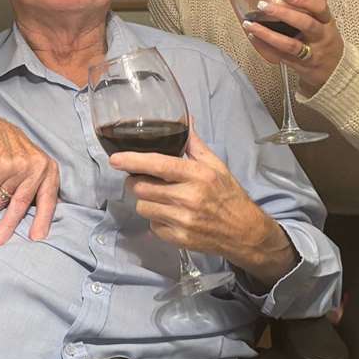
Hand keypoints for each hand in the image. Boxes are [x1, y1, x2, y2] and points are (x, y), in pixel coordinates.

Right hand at [0, 116, 58, 244]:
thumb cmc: (10, 154)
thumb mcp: (29, 168)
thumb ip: (36, 189)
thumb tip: (42, 224)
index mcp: (48, 169)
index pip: (48, 199)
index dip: (43, 220)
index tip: (36, 238)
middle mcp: (37, 164)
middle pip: (23, 202)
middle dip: (8, 224)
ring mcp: (19, 161)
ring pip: (1, 198)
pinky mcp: (1, 161)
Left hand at [110, 125, 297, 283]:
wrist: (244, 232)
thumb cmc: (229, 195)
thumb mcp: (216, 165)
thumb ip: (194, 144)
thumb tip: (184, 119)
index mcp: (197, 175)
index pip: (158, 165)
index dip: (133, 161)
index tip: (115, 159)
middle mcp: (188, 197)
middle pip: (142, 187)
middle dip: (137, 182)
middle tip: (144, 180)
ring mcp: (183, 221)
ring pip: (143, 207)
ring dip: (146, 202)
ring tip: (160, 199)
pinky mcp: (179, 239)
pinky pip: (152, 226)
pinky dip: (156, 220)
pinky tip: (170, 215)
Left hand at [242, 0, 343, 94]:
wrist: (335, 71)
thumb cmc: (321, 41)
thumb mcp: (317, 23)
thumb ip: (294, 9)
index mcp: (327, 23)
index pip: (320, 8)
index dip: (303, 0)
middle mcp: (322, 38)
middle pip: (306, 24)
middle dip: (283, 13)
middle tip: (263, 6)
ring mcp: (312, 54)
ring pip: (290, 45)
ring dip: (267, 34)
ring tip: (250, 24)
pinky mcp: (300, 66)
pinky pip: (280, 57)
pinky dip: (264, 47)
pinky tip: (253, 38)